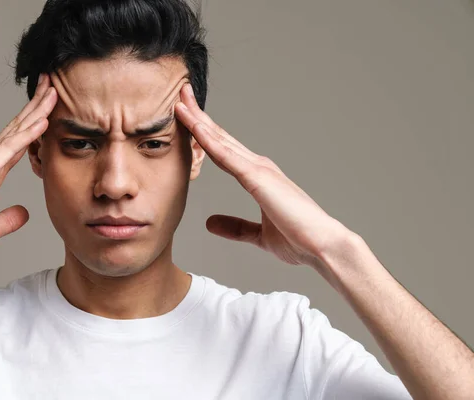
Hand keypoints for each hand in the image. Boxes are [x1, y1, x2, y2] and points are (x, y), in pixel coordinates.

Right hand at [0, 74, 56, 273]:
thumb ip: (8, 218)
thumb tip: (24, 212)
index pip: (18, 145)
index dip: (33, 127)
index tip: (48, 111)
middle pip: (17, 130)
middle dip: (35, 108)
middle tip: (52, 87)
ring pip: (15, 132)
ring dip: (35, 111)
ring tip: (52, 92)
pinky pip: (10, 148)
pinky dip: (28, 133)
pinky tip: (42, 120)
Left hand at [174, 84, 354, 267]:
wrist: (323, 247)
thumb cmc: (299, 239)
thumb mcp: (258, 235)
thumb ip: (235, 227)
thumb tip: (211, 223)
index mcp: (257, 176)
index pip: (223, 149)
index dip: (203, 132)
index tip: (186, 117)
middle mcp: (258, 166)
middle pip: (220, 136)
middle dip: (198, 115)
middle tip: (180, 94)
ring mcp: (259, 169)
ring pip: (220, 141)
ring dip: (198, 120)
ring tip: (180, 102)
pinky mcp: (259, 178)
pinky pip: (228, 157)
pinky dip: (209, 141)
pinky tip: (195, 128)